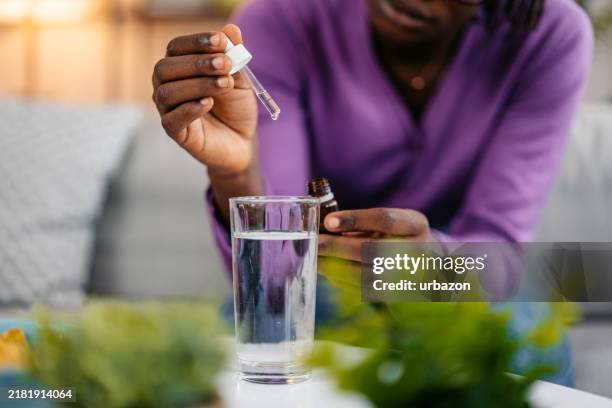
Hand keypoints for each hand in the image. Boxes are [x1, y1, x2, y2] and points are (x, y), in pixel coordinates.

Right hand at [152, 24, 257, 175]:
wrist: (243, 141)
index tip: (221, 41)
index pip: (177, 48)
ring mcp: (168, 110)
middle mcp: (167, 86)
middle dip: (197, 63)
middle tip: (225, 65)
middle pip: (166, 68)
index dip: (196, 42)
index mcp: (180, 68)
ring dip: (197, 85)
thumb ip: (234, 56)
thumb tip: (232, 30)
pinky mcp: (176, 133)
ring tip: (225, 84)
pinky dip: (189, 109)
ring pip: (167, 93)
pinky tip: (208, 103)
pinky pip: (172, 120)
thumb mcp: (240, 79)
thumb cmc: (235, 107)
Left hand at [317, 208, 434, 290]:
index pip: (384, 219)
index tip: (328, 221)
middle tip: (314, 242)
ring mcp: (410, 277)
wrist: (431, 270)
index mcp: (415, 225)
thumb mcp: (392, 224)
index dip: (354, 219)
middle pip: (372, 249)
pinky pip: (363, 289)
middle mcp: (418, 251)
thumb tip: (325, 226)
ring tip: (315, 258)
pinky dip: (341, 279)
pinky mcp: (397, 296)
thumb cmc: (399, 239)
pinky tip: (327, 271)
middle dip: (337, 246)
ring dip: (335, 267)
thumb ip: (363, 223)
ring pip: (365, 274)